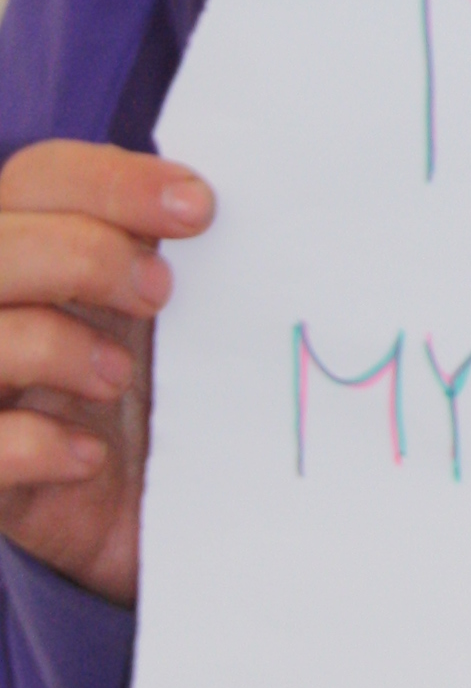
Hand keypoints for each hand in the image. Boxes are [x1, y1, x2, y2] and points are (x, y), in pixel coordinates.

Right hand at [0, 144, 214, 608]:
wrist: (147, 512)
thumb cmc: (159, 386)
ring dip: (55, 347)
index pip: (40, 176)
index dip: (113, 182)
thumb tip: (218, 199)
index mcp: (37, 245)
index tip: (200, 210)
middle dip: (84, 256)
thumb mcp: (165, 312)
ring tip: (119, 378)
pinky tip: (89, 458)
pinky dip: (34, 445)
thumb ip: (169, 249)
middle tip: (161, 294)